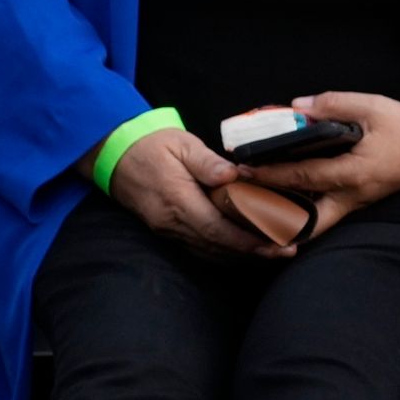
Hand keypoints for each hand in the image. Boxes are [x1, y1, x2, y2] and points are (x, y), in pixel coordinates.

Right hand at [104, 125, 278, 256]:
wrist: (114, 153)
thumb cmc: (151, 145)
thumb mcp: (182, 144)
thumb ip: (208, 162)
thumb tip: (234, 175)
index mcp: (177, 199)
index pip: (217, 229)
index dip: (248, 241)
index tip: (276, 243)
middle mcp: (171, 221)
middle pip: (216, 246)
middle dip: (253, 252)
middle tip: (286, 250)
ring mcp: (166, 228)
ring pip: (208, 251)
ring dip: (240, 255)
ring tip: (271, 252)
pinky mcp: (165, 229)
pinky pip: (197, 247)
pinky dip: (222, 252)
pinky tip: (241, 250)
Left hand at [240, 89, 399, 241]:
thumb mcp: (373, 106)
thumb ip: (333, 104)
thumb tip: (296, 106)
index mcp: (354, 173)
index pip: (302, 176)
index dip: (270, 173)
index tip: (242, 170)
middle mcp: (353, 196)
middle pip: (306, 221)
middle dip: (271, 217)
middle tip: (243, 207)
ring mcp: (357, 204)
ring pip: (316, 225)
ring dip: (285, 222)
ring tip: (253, 210)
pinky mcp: (359, 204)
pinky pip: (326, 217)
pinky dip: (303, 216)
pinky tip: (280, 205)